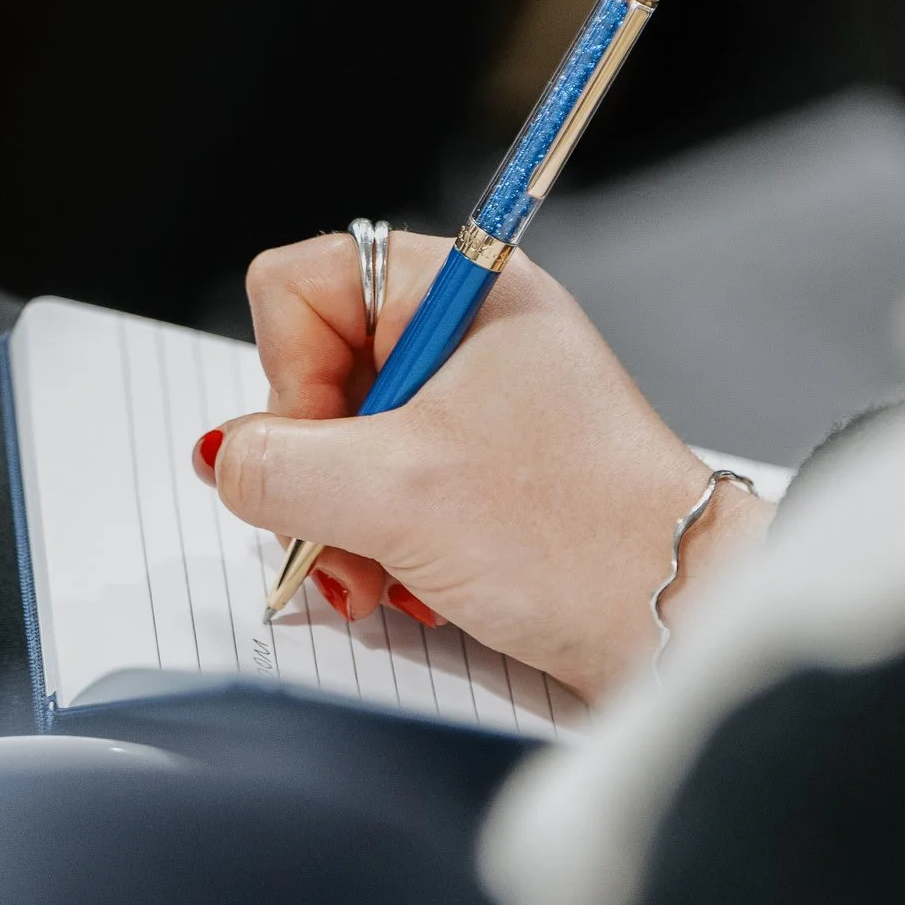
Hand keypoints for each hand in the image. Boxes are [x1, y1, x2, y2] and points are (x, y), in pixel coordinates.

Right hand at [191, 231, 772, 701]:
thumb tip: (224, 461)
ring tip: (383, 575)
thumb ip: (276, 466)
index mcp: (458, 288)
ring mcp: (472, 405)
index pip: (299, 284)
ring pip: (340, 444)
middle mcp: (463, 333)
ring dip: (342, 522)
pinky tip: (413, 584)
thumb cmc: (574, 536)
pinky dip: (379, 544)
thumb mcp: (394, 493)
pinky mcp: (480, 473)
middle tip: (347, 528)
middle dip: (314, 469)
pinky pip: (381, 491)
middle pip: (312, 372)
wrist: (680, 620)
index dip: (290, 370)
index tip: (329, 441)